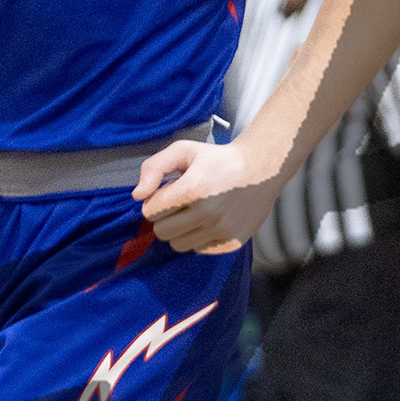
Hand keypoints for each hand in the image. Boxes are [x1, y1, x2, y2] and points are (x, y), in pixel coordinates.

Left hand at [133, 136, 270, 253]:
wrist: (262, 168)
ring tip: (193, 212)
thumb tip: (137, 196)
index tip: (168, 192)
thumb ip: (154, 167)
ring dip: (180, 230)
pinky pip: (198, 250)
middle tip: (178, 204)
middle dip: (164, 218)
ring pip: (178, 245)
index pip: (151, 211)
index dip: (155, 201)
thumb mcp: (184, 150)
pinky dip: (198, 238)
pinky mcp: (232, 242)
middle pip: (161, 232)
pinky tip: (209, 221)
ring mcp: (222, 231)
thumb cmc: (218, 158)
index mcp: (192, 189)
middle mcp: (208, 214)